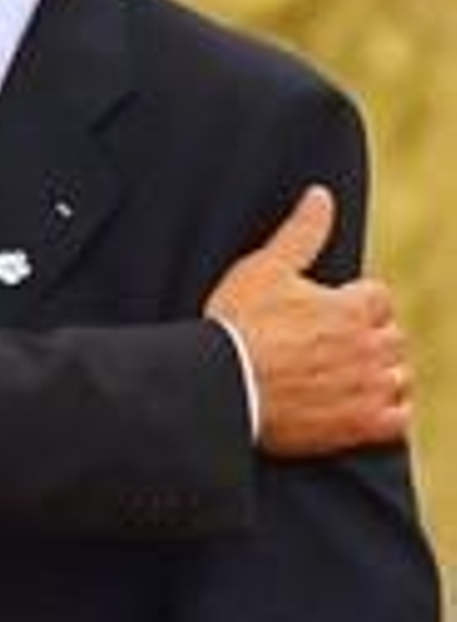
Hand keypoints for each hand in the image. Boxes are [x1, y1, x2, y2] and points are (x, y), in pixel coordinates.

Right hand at [204, 185, 409, 455]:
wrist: (223, 388)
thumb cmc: (238, 326)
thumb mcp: (264, 268)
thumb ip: (301, 232)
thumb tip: (321, 195)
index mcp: (351, 307)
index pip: (378, 299)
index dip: (353, 304)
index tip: (330, 315)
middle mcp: (368, 347)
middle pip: (392, 338)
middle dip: (370, 339)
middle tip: (334, 348)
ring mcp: (367, 388)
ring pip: (398, 377)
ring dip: (381, 375)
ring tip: (348, 378)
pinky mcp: (359, 426)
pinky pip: (398, 420)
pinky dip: (388, 413)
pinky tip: (362, 407)